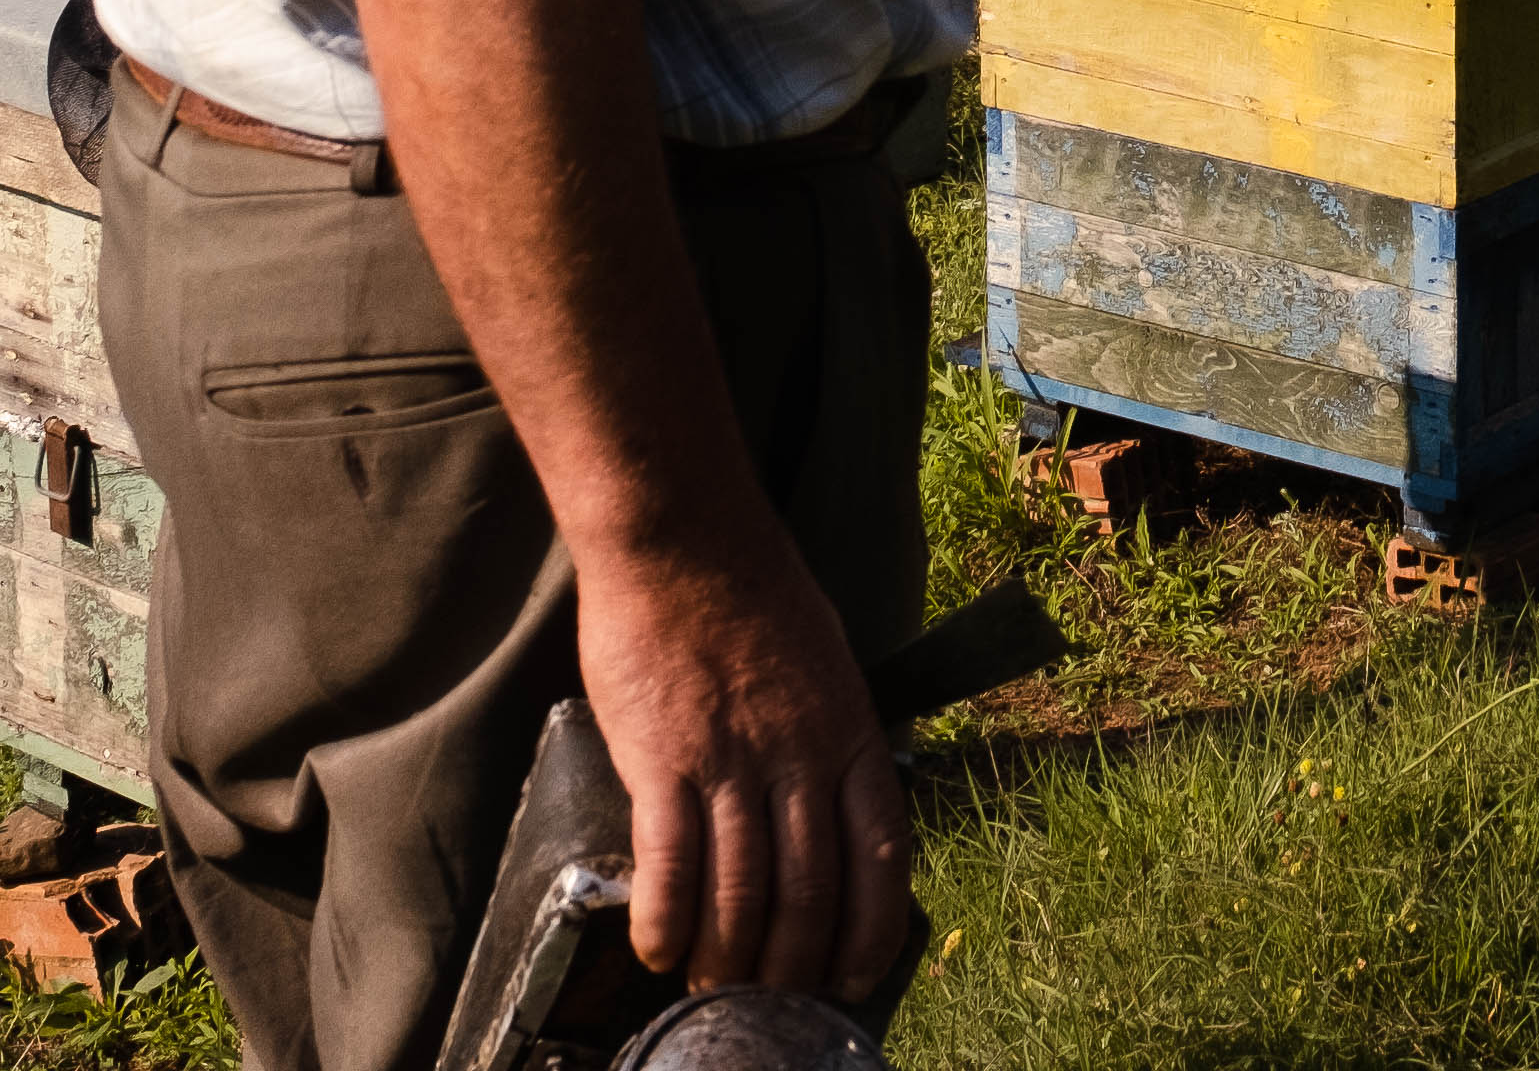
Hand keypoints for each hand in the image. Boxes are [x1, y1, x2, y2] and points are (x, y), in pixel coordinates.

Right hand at [584, 528, 918, 1000]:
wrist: (683, 539)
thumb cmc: (754, 594)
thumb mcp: (826, 662)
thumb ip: (830, 738)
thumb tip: (829, 808)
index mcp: (849, 732)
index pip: (879, 855)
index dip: (870, 929)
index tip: (852, 976)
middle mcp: (799, 755)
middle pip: (808, 889)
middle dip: (791, 964)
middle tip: (769, 1000)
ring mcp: (731, 759)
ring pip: (741, 889)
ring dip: (728, 955)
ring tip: (712, 989)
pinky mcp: (662, 758)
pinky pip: (670, 861)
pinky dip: (666, 918)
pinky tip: (659, 949)